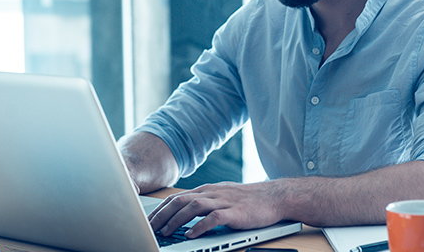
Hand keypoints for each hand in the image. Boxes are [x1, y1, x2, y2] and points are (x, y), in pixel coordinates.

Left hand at [148, 181, 287, 238]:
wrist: (274, 197)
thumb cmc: (248, 199)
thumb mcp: (222, 196)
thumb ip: (204, 202)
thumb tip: (184, 213)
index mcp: (207, 190)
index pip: (177, 197)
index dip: (160, 209)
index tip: (149, 221)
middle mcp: (212, 193)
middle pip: (180, 200)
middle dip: (162, 215)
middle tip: (151, 228)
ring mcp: (223, 201)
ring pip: (193, 207)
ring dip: (177, 220)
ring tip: (167, 232)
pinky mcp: (235, 212)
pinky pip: (214, 218)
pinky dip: (200, 226)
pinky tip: (191, 234)